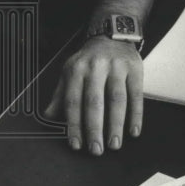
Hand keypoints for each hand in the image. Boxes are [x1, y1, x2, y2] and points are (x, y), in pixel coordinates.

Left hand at [45, 37, 142, 154]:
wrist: (111, 36)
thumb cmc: (88, 59)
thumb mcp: (69, 72)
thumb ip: (60, 95)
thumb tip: (48, 116)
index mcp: (76, 70)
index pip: (73, 101)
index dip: (74, 124)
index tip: (76, 144)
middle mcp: (95, 68)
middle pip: (94, 102)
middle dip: (94, 128)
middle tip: (96, 149)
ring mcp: (116, 68)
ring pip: (116, 99)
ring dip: (116, 124)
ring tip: (114, 144)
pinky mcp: (134, 70)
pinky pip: (136, 95)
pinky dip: (136, 115)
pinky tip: (133, 131)